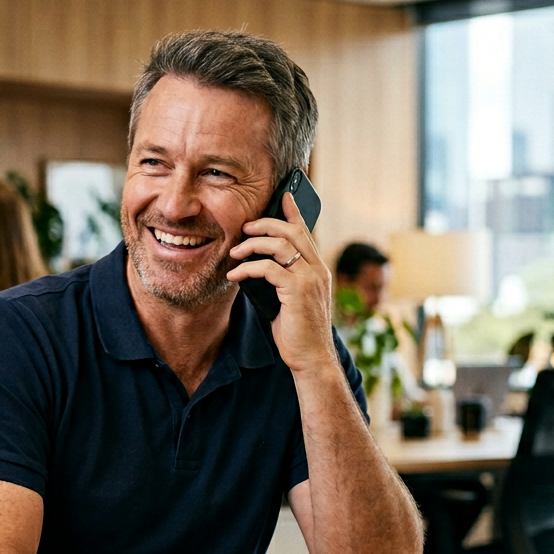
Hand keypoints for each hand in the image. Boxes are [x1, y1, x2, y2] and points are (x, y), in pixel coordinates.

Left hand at [226, 192, 335, 373]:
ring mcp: (310, 280)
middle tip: (245, 227)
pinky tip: (235, 274)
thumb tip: (256, 265)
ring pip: (280, 245)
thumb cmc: (298, 331)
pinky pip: (269, 269)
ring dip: (254, 244)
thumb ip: (282, 280)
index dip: (294, 212)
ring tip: (235, 251)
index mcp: (318, 270)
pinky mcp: (297, 291)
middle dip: (267, 223)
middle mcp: (317, 270)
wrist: (311, 358)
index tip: (283, 196)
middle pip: (293, 231)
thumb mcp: (290, 300)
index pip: (306, 232)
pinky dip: (248, 268)